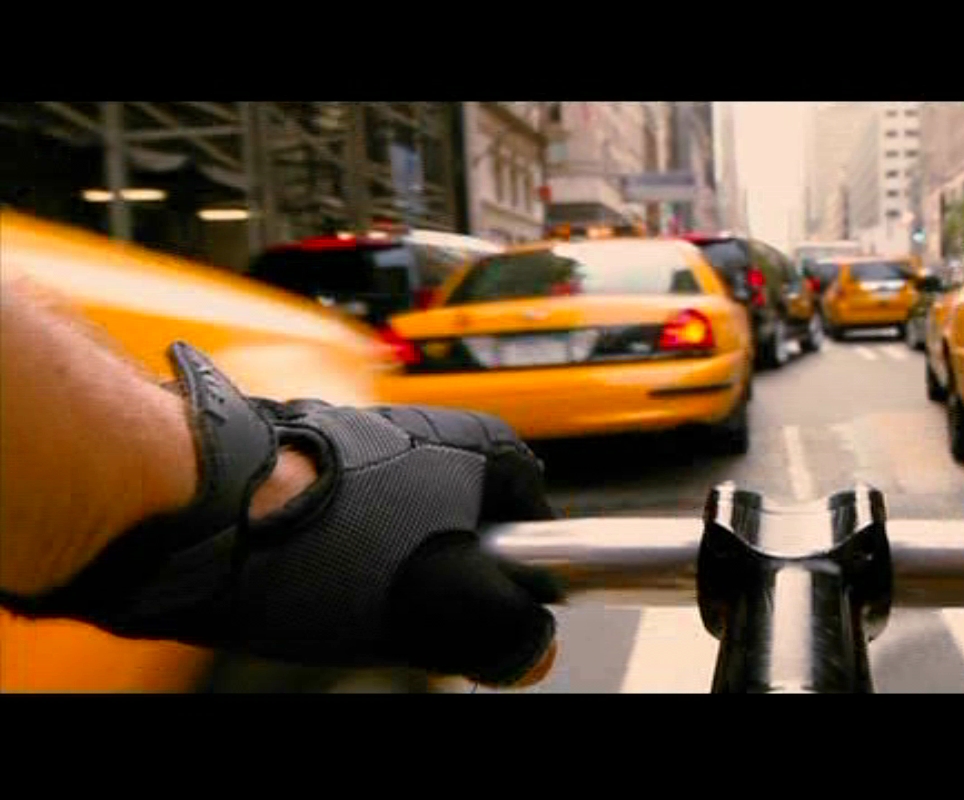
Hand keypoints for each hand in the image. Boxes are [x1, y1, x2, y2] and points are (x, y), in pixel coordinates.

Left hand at [2, 342, 563, 687]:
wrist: (195, 511)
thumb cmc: (320, 543)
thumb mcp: (445, 603)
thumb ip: (509, 631)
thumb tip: (533, 652)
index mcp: (484, 448)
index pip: (539, 536)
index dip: (514, 592)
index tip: (483, 624)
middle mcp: (435, 436)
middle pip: (472, 544)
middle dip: (447, 589)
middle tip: (412, 623)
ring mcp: (372, 451)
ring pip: (410, 546)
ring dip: (390, 584)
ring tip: (351, 602)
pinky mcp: (317, 472)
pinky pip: (354, 540)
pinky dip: (342, 570)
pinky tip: (313, 590)